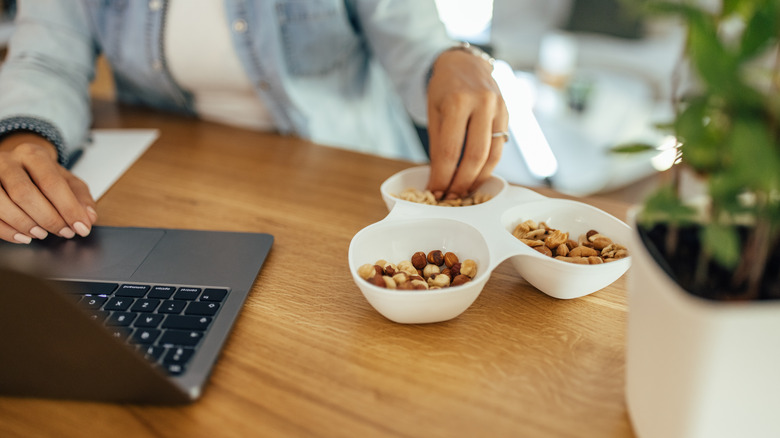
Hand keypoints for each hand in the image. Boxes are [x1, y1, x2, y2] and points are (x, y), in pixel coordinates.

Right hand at [0, 133, 96, 243]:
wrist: (15, 166)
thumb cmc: (42, 176)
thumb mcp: (66, 181)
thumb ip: (80, 198)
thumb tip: (88, 217)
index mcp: (33, 155)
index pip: (51, 182)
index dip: (68, 208)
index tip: (81, 226)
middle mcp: (7, 161)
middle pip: (24, 193)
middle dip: (48, 218)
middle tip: (64, 232)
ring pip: (1, 203)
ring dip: (24, 224)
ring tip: (42, 234)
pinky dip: (7, 230)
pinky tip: (23, 237)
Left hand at [426, 47, 507, 199]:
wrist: (465, 63)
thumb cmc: (444, 88)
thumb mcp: (433, 111)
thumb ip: (438, 143)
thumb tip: (439, 178)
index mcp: (457, 101)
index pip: (450, 151)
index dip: (442, 176)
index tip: (434, 191)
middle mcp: (482, 103)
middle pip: (474, 157)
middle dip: (461, 183)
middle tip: (449, 197)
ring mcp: (499, 108)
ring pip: (492, 156)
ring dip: (477, 179)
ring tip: (463, 192)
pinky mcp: (508, 114)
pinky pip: (500, 148)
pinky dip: (488, 166)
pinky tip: (476, 177)